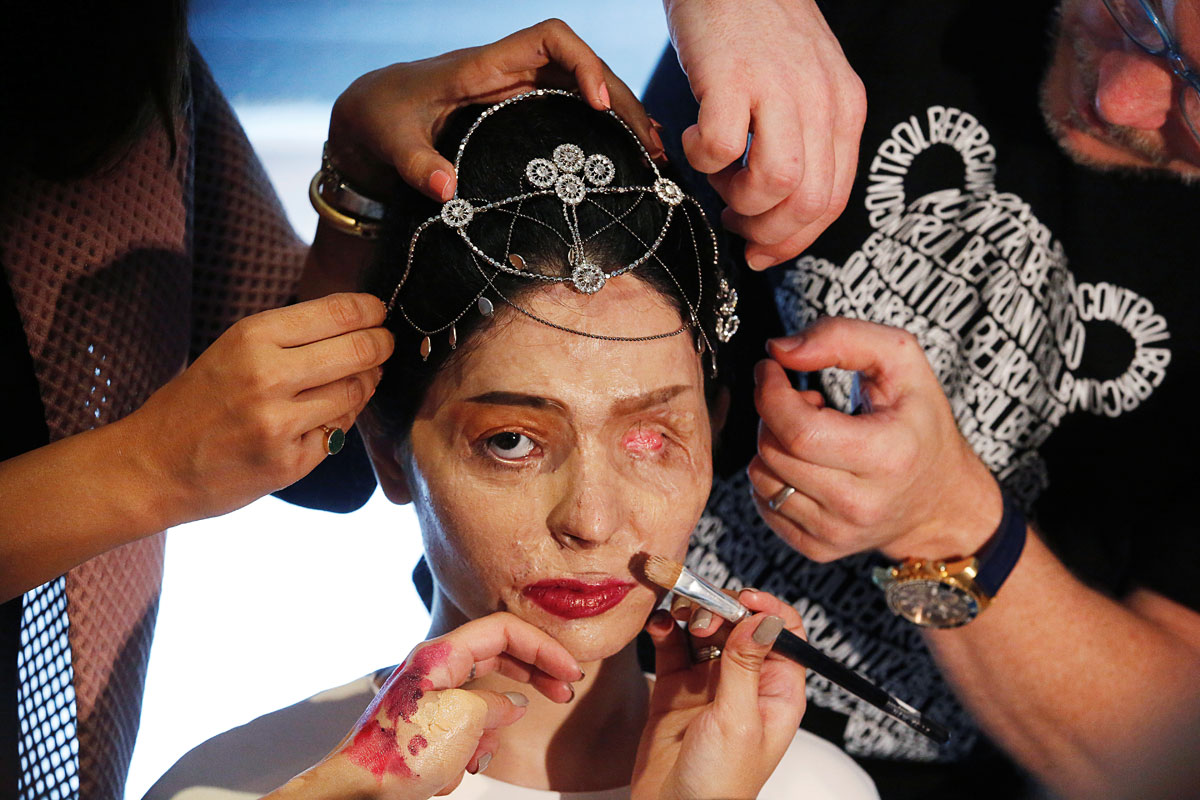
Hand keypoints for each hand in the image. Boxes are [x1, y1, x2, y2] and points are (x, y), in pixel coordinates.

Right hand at [123, 292, 392, 526]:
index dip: (371, 311)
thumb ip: (289, 339)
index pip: (338, 313)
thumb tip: (355, 324)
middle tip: (386, 344)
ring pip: (355, 394)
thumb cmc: (194, 404)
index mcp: (252, 337)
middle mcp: (269, 376)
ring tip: (359, 380)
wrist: (152, 466)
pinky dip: (340, 423)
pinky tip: (325, 418)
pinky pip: (339, 433)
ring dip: (365, 385)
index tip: (380, 312)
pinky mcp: (290, 462)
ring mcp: (281, 423)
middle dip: (381, 345)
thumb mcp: (232, 351)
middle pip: (359, 352)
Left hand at [270, 612, 582, 799]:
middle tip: (564, 694)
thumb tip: (512, 704)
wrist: (353, 794)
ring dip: (490, 732)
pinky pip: (465, 728)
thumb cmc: (396, 756)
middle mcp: (434, 669)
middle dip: (532, 677)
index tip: (570, 671)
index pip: (504, 630)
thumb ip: (496, 704)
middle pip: (498, 656)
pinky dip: (469, 751)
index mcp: (439, 655)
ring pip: (483, 700)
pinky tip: (456, 771)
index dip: (542, 647)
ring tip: (476, 757)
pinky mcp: (426, 727)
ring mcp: (430, 698)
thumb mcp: (462, 722)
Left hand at [327, 19, 658, 201]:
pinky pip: (572, 108)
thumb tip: (447, 190)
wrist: (370, 116)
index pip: (549, 38)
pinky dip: (605, 127)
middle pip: (582, 66)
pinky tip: (631, 152)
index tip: (601, 106)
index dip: (583, 63)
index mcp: (484, 66)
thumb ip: (415, 164)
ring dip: (623, 114)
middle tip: (651, 145)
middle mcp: (510, 72)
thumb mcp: (389, 143)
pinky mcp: (521, 112)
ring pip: (585, 87)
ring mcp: (519, 91)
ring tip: (654, 152)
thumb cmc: (378, 120)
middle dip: (621, 99)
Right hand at [632, 590, 805, 799]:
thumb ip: (744, 666)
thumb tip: (762, 619)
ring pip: (704, 630)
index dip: (765, 609)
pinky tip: (658, 626)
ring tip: (677, 618)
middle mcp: (746, 682)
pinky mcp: (676, 687)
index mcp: (777, 691)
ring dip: (690, 615)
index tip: (742, 600)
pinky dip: (665, 630)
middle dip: (720, 610)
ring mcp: (709, 683)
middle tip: (700, 616)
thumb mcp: (738, 722)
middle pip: (739, 624)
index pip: (783, 633)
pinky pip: (672, 646)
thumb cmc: (719, 785)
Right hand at [663, 0, 865, 267]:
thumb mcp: (806, 84)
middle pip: (809, 203)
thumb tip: (779, 211)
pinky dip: (701, 160)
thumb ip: (806, 138)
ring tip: (717, 174)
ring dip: (736, 199)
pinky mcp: (731, 76)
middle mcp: (821, 99)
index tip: (762, 252)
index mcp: (844, 107)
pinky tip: (692, 136)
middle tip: (734, 220)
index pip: (833, 200)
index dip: (794, 241)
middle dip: (766, 233)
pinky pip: (720, 148)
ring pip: (775, 184)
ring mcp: (778, 87)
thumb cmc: (758, 29)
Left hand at [748, 316, 1001, 561]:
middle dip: (772, 414)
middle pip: (774, 451)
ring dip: (772, 444)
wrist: (942, 501)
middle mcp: (861, 503)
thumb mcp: (901, 360)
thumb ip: (842, 337)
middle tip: (803, 400)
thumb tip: (778, 350)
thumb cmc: (920, 423)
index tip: (771, 370)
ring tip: (810, 432)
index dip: (771, 392)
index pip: (799, 430)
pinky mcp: (819, 549)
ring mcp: (838, 532)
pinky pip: (765, 504)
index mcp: (888, 455)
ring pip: (761, 477)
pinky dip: (774, 475)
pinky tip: (807, 463)